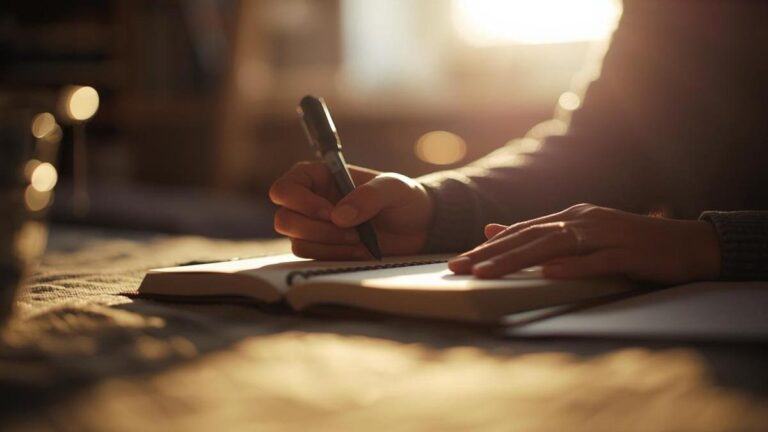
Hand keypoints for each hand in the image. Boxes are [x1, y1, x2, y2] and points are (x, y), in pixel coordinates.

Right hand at [269, 161, 433, 258]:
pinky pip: (312, 257)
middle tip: (350, 230)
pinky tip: (358, 250)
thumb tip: (339, 217)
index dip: (300, 203)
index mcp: (319, 177)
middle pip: (284, 219)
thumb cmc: (404, 198)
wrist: (418, 227)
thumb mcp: (394, 189)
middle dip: (316, 229)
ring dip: (328, 244)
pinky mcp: (324, 248)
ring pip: (296, 241)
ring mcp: (314, 227)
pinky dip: (335, 256)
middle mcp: (310, 201)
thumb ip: (369, 196)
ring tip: (359, 239)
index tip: (331, 213)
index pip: (284, 188)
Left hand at [448, 204, 720, 283]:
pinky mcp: (628, 253)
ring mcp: (605, 235)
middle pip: (528, 237)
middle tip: (457, 269)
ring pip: (553, 246)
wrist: (690, 244)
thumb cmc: (632, 244)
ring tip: (486, 273)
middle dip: (490, 254)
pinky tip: (548, 275)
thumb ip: (541, 233)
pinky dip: (572, 267)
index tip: (456, 263)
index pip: (521, 232)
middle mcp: (582, 220)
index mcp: (571, 217)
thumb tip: (493, 231)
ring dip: (517, 259)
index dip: (487, 248)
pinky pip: (596, 261)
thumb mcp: (582, 235)